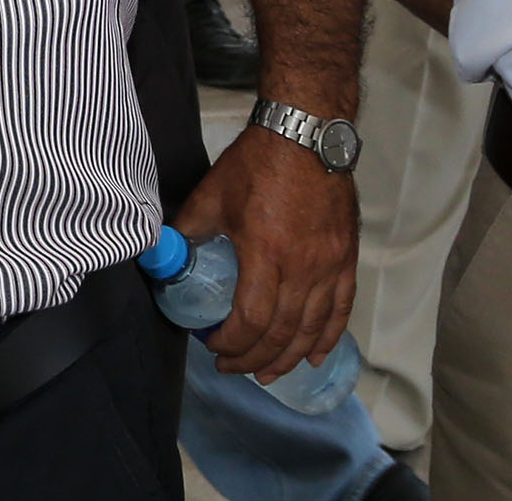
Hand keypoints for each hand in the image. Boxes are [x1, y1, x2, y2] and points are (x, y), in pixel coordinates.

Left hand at [176, 126, 357, 381]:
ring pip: (312, 329)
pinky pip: (340, 310)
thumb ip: (189, 229)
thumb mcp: (211, 195)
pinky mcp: (346, 260)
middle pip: (282, 333)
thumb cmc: (257, 164)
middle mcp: (303, 266)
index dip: (231, 342)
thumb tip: (165, 253)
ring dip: (288, 358)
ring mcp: (329, 266)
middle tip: (232, 368)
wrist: (306, 136)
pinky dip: (327, 338)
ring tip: (266, 374)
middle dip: (254, 358)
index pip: (252, 318)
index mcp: (266, 252)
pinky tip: (313, 356)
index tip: (211, 345)